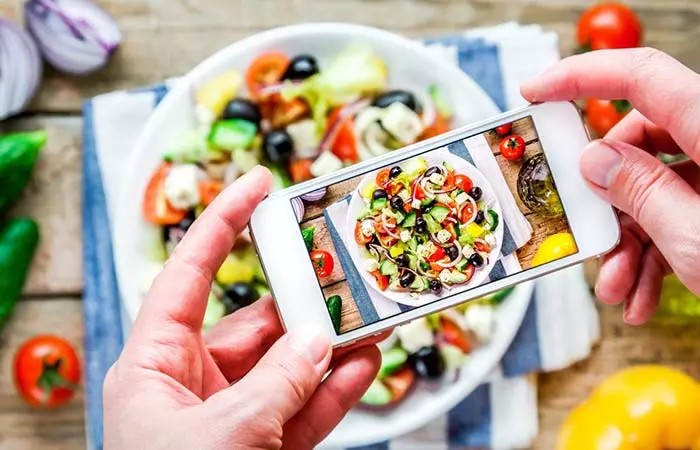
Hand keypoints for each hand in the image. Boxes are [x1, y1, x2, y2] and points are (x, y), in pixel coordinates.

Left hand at [103, 166, 381, 449]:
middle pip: (255, 324)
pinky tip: (366, 364)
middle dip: (303, 300)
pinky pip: (304, 409)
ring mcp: (231, 416)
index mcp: (154, 366)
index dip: (221, 223)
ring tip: (372, 316)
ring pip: (289, 368)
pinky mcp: (263, 446)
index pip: (190, 274)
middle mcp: (191, 384)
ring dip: (331, 346)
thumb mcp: (225, 435)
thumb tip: (323, 341)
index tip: (257, 183)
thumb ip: (278, 382)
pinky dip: (336, 390)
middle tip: (343, 268)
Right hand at [521, 48, 699, 324]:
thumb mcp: (699, 239)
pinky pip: (678, 214)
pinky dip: (654, 253)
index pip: (641, 76)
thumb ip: (641, 192)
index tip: (537, 91)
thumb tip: (595, 162)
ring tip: (618, 286)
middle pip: (639, 143)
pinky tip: (641, 292)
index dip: (581, 76)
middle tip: (585, 233)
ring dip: (627, 240)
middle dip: (606, 198)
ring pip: (655, 187)